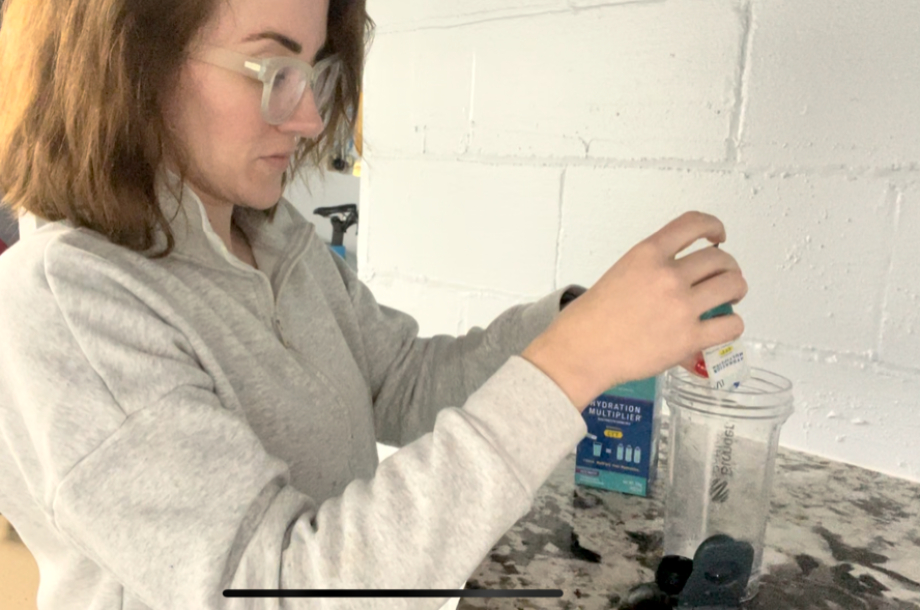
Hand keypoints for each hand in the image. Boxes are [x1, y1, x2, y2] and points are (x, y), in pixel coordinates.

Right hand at [522, 211, 746, 410]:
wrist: (582, 351)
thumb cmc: (590, 318)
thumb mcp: (620, 273)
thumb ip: (651, 268)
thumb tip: (681, 276)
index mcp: (647, 254)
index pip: (693, 224)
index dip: (713, 226)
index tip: (718, 236)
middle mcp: (669, 275)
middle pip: (720, 259)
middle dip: (727, 267)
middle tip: (722, 278)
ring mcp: (681, 307)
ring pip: (733, 286)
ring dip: (736, 290)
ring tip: (729, 299)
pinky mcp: (689, 338)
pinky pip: (731, 325)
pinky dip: (732, 324)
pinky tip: (722, 326)